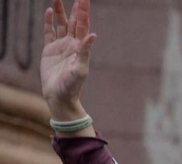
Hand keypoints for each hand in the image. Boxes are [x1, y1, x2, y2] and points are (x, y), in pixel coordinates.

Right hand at [41, 0, 95, 121]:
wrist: (60, 96)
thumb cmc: (72, 85)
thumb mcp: (80, 68)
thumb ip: (85, 51)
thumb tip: (93, 35)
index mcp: (81, 47)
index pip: (83, 25)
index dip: (83, 11)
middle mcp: (72, 44)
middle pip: (74, 21)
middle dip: (76, 8)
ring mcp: (61, 46)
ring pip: (61, 24)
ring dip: (60, 12)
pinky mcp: (49, 50)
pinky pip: (49, 32)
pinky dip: (48, 22)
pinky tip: (47, 11)